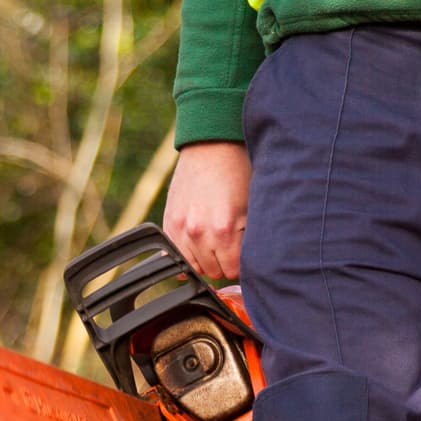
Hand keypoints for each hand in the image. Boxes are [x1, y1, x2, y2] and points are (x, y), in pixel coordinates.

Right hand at [162, 141, 250, 279]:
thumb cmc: (238, 175)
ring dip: (204, 259)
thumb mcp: (251, 209)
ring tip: (214, 240)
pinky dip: (187, 251)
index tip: (243, 254)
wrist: (212, 148)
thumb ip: (248, 242)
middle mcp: (198, 234)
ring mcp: (180, 229)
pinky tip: (198, 239)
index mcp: (224, 232)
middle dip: (223, 261)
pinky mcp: (168, 223)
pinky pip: (174, 254)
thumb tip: (250, 266)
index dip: (241, 264)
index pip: (233, 271)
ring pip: (193, 267)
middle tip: (230, 243)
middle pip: (213, 272)